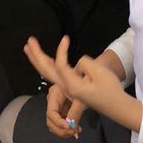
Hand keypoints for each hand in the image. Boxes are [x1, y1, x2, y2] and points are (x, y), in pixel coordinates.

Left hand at [24, 36, 138, 127]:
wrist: (115, 105)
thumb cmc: (109, 90)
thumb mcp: (100, 74)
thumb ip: (85, 64)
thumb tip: (77, 64)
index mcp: (72, 85)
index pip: (60, 65)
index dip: (61, 50)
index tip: (66, 38)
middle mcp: (65, 87)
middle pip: (46, 70)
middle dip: (36, 55)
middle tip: (29, 41)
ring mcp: (66, 87)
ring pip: (47, 72)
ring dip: (37, 59)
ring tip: (27, 47)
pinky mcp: (70, 85)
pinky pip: (54, 74)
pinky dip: (46, 64)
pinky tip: (41, 57)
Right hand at [45, 83, 85, 139]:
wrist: (89, 82)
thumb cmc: (84, 84)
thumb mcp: (81, 98)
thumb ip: (75, 112)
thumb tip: (71, 126)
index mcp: (54, 94)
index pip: (51, 113)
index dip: (59, 123)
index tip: (69, 127)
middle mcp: (53, 100)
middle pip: (51, 121)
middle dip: (61, 129)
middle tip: (73, 131)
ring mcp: (57, 106)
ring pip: (55, 125)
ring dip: (64, 131)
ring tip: (75, 131)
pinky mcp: (63, 110)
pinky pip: (61, 123)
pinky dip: (67, 129)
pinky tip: (76, 129)